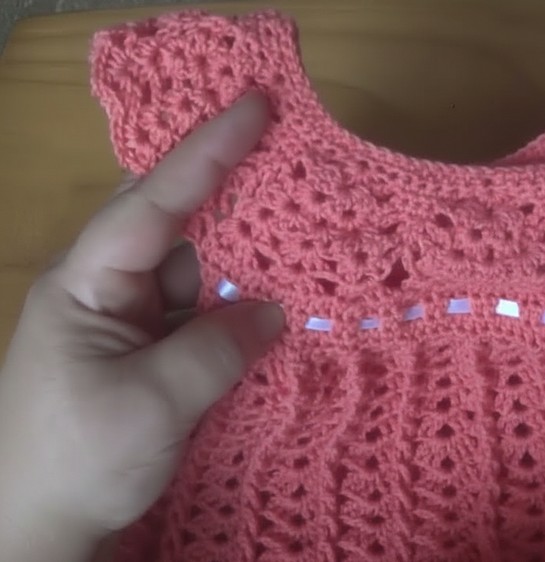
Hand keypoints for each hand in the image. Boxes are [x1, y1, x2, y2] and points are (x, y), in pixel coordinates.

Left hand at [0, 93, 283, 561]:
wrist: (37, 531)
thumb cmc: (75, 460)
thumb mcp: (151, 403)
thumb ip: (216, 348)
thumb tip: (271, 311)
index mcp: (87, 284)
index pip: (151, 201)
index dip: (206, 152)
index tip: (257, 107)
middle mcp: (107, 291)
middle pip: (177, 224)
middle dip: (234, 192)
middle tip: (295, 158)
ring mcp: (130, 325)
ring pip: (198, 273)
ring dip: (247, 260)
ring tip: (308, 230)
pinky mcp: (150, 357)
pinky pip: (203, 316)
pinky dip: (241, 309)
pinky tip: (283, 301)